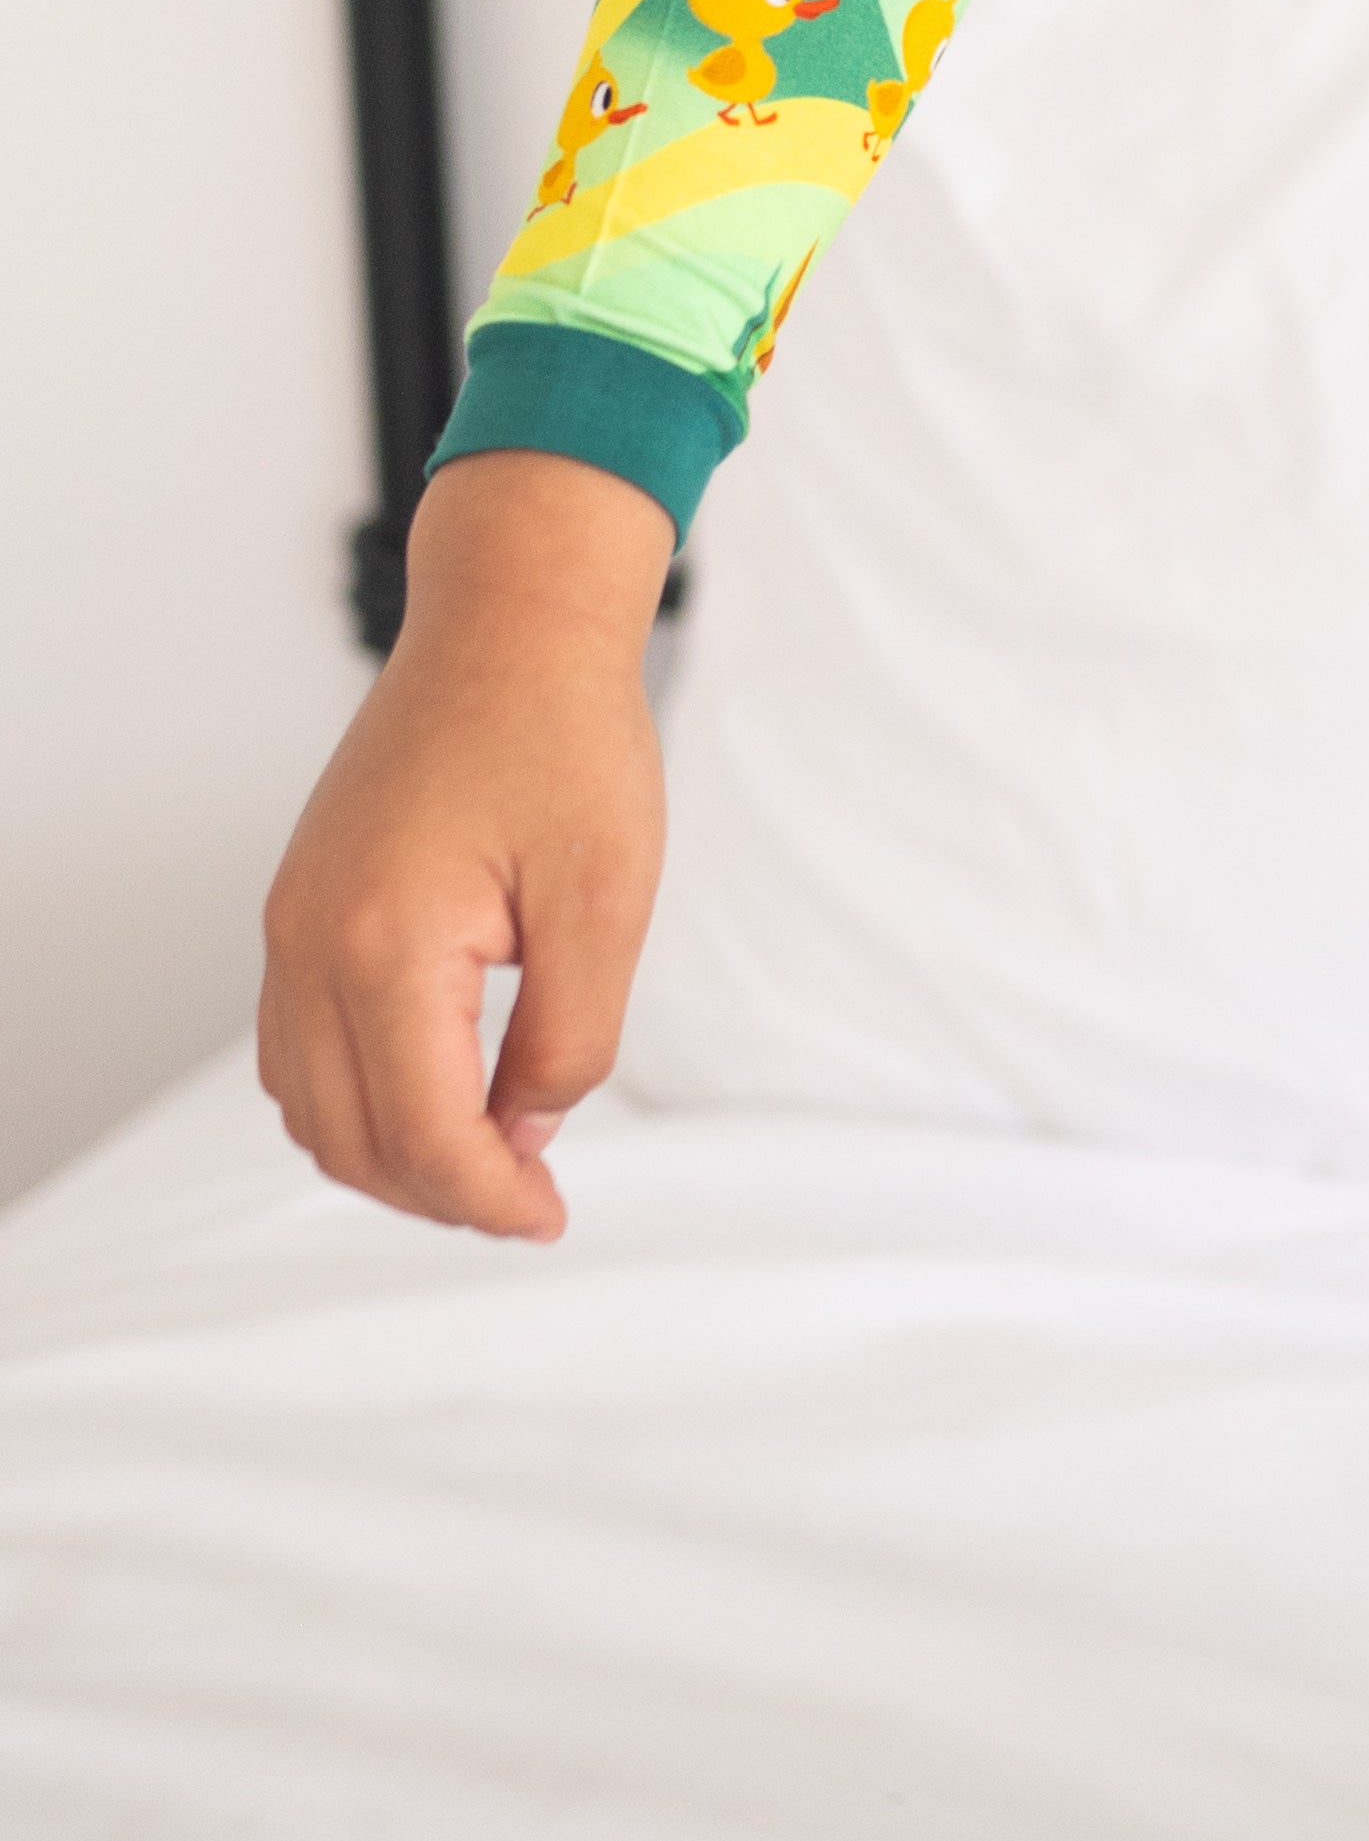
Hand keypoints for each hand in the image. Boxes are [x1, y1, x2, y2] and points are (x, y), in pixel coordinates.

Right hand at [257, 450, 674, 1238]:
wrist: (510, 620)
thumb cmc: (568, 738)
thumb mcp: (606, 896)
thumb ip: (568, 1037)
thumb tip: (523, 1133)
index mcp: (384, 945)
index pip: (422, 1134)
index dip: (489, 1199)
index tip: (553, 1219)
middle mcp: (308, 943)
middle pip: (348, 1139)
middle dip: (438, 1193)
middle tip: (529, 1203)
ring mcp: (290, 922)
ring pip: (305, 1103)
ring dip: (387, 1154)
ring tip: (488, 1159)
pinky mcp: (297, 903)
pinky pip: (296, 1044)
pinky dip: (356, 1094)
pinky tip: (438, 1092)